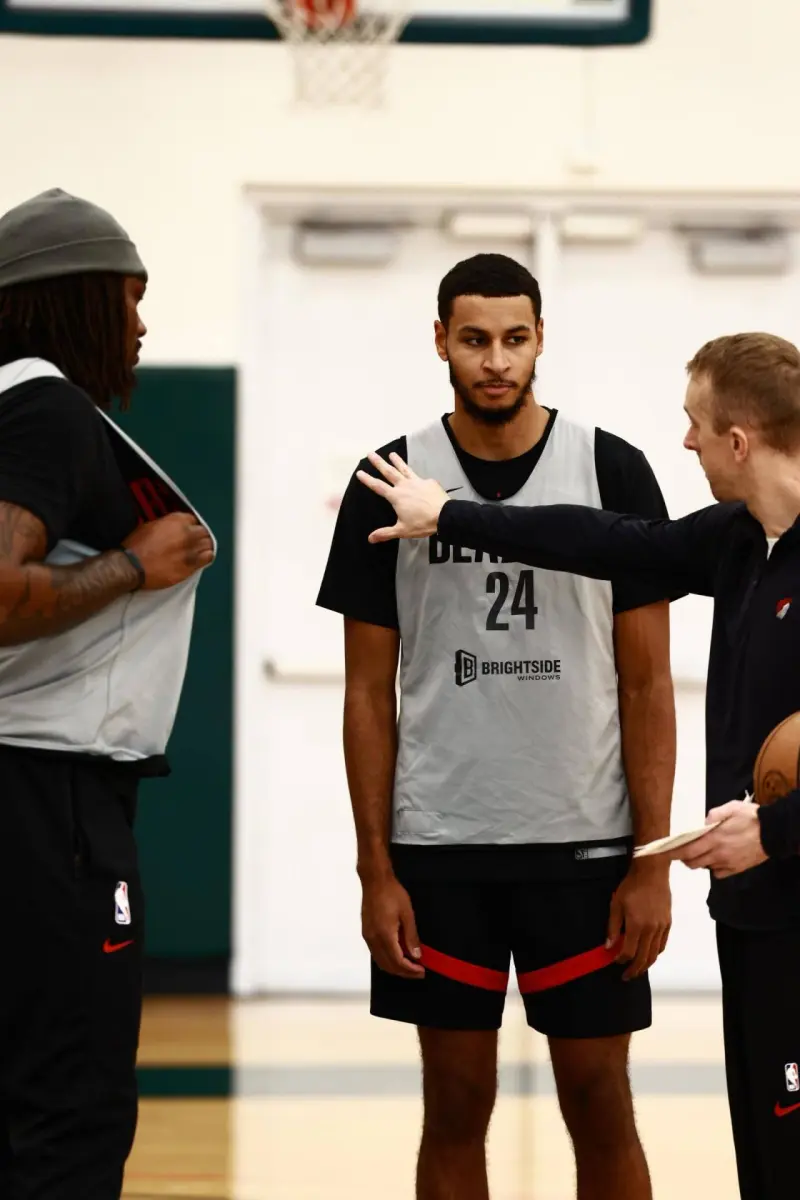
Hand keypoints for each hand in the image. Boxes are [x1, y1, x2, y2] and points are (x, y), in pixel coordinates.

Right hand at [124, 512, 214, 589]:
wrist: (132, 566)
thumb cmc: (136, 547)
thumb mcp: (150, 526)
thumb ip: (167, 525)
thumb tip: (172, 529)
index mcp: (176, 521)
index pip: (193, 519)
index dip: (190, 525)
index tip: (188, 530)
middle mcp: (186, 533)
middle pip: (203, 532)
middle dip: (199, 535)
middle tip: (194, 540)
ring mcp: (190, 550)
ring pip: (208, 544)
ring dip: (204, 546)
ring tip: (199, 550)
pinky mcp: (191, 565)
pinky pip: (207, 558)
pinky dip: (206, 557)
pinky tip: (201, 558)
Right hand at [356, 452, 449, 542]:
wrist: (444, 516)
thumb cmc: (422, 523)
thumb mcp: (402, 530)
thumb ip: (385, 533)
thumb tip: (370, 538)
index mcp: (396, 496)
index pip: (378, 486)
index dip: (368, 479)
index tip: (360, 472)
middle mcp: (404, 486)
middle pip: (389, 472)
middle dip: (379, 462)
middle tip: (371, 454)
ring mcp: (417, 481)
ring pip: (404, 469)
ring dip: (397, 461)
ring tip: (392, 454)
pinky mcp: (428, 482)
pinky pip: (420, 478)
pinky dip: (416, 476)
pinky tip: (417, 478)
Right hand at [361, 874, 424, 979]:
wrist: (375, 880)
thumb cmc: (392, 893)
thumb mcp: (407, 913)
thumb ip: (411, 936)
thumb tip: (416, 955)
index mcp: (385, 935)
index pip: (398, 961)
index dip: (410, 970)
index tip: (422, 971)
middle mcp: (373, 939)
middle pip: (388, 965)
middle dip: (404, 972)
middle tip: (418, 972)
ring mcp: (368, 936)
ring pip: (380, 961)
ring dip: (395, 968)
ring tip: (409, 966)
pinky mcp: (366, 932)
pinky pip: (376, 953)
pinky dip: (387, 960)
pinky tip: (397, 955)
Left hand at [606, 860, 671, 980]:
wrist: (652, 872)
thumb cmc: (631, 886)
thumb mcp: (616, 904)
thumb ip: (613, 927)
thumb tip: (609, 946)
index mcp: (637, 925)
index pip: (629, 952)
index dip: (621, 960)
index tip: (615, 962)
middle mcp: (651, 930)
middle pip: (644, 958)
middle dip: (634, 970)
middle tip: (626, 976)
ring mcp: (662, 927)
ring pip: (655, 954)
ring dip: (646, 965)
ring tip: (638, 970)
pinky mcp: (668, 923)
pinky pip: (663, 945)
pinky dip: (656, 953)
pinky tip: (650, 955)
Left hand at [673, 800, 767, 878]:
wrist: (774, 833)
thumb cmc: (751, 818)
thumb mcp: (730, 808)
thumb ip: (713, 815)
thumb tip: (702, 823)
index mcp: (714, 838)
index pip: (686, 850)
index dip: (672, 854)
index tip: (662, 853)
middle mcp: (718, 854)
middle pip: (692, 862)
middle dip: (683, 858)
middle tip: (681, 851)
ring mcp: (727, 863)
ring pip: (704, 867)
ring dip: (698, 861)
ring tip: (700, 851)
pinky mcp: (736, 869)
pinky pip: (718, 873)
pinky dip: (712, 867)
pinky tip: (715, 859)